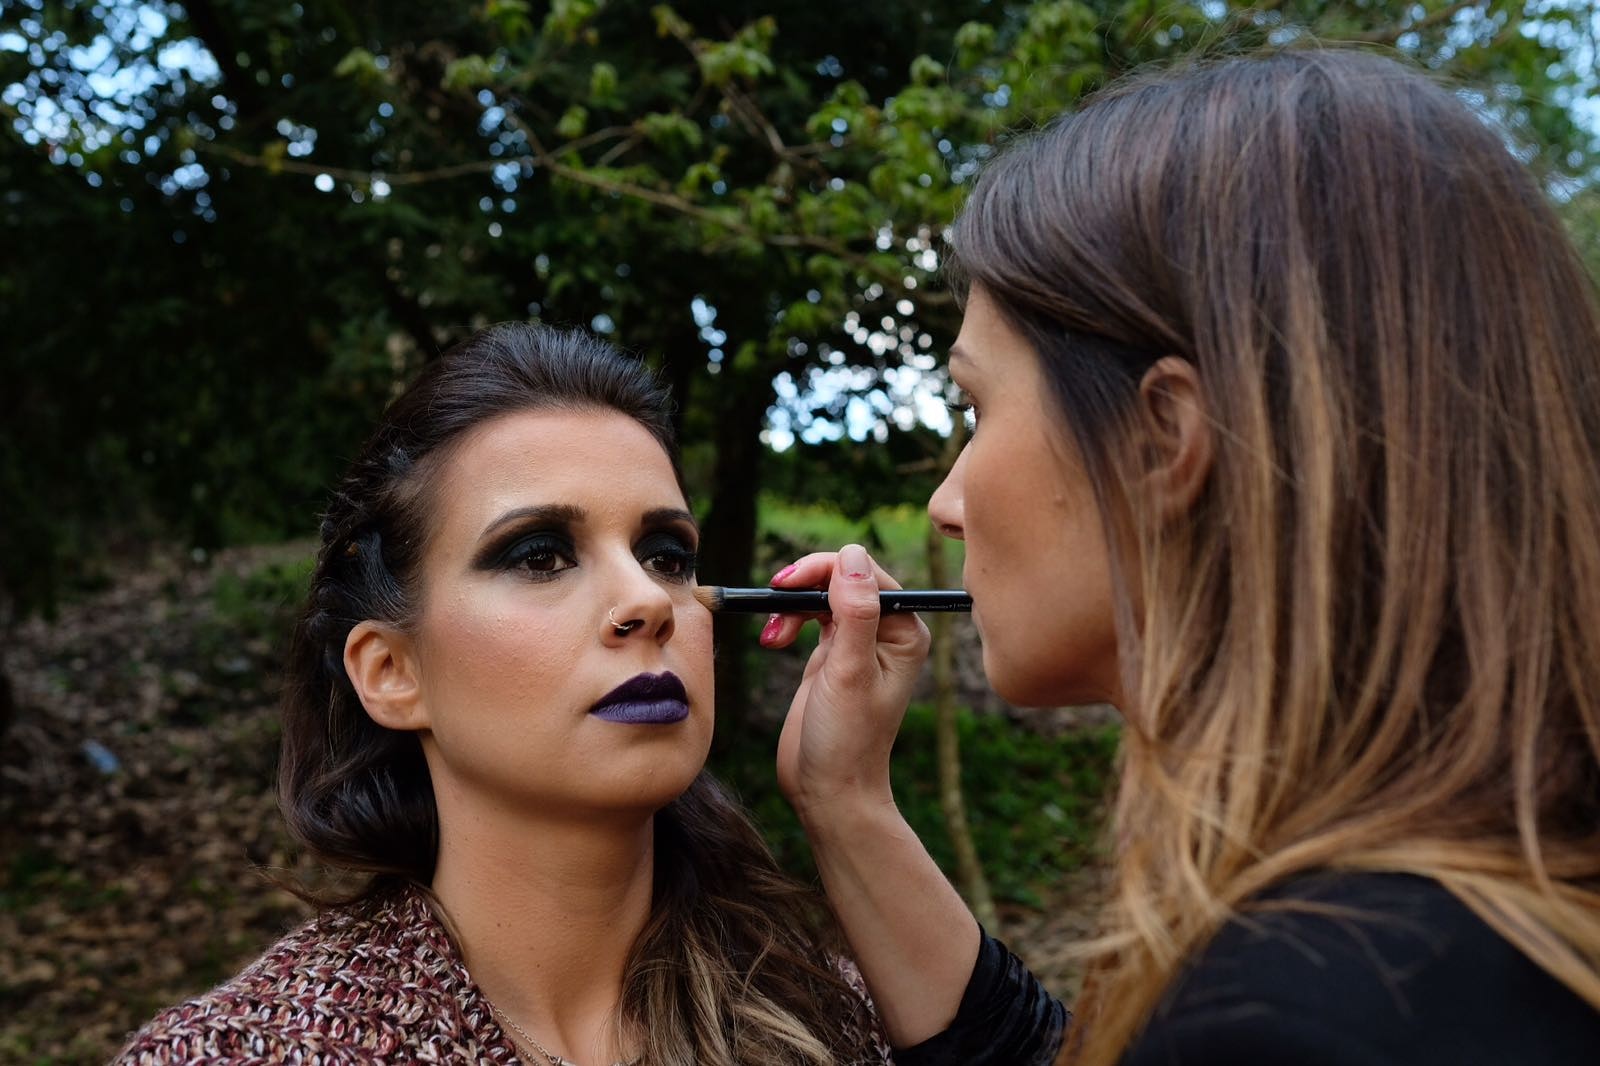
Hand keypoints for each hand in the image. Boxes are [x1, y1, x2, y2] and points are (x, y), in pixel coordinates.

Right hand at [762, 543, 930, 819]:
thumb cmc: (846, 740)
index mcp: (904, 632)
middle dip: (806, 584)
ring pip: (823, 594)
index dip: (826, 569)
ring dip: (792, 604)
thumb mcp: (848, 673)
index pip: (866, 573)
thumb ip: (854, 613)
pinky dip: (788, 620)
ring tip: (773, 634)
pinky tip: (773, 639)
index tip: (788, 586)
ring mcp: (858, 643)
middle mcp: (886, 633)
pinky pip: (810, 616)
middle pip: (843, 577)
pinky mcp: (833, 655)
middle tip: (775, 597)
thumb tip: (852, 556)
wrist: (827, 789)